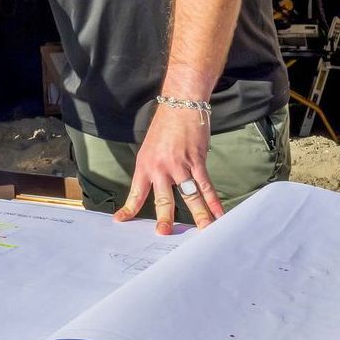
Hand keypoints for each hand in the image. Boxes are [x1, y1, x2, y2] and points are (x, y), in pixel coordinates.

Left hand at [114, 104, 223, 234]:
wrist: (181, 104)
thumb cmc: (166, 126)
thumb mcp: (150, 148)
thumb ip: (154, 169)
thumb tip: (159, 189)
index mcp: (145, 165)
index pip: (136, 192)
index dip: (129, 208)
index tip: (120, 221)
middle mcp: (160, 167)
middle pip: (163, 199)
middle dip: (164, 219)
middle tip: (163, 234)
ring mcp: (179, 165)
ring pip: (189, 196)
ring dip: (198, 216)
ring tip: (203, 233)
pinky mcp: (196, 161)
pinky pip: (206, 186)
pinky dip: (214, 202)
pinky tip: (219, 215)